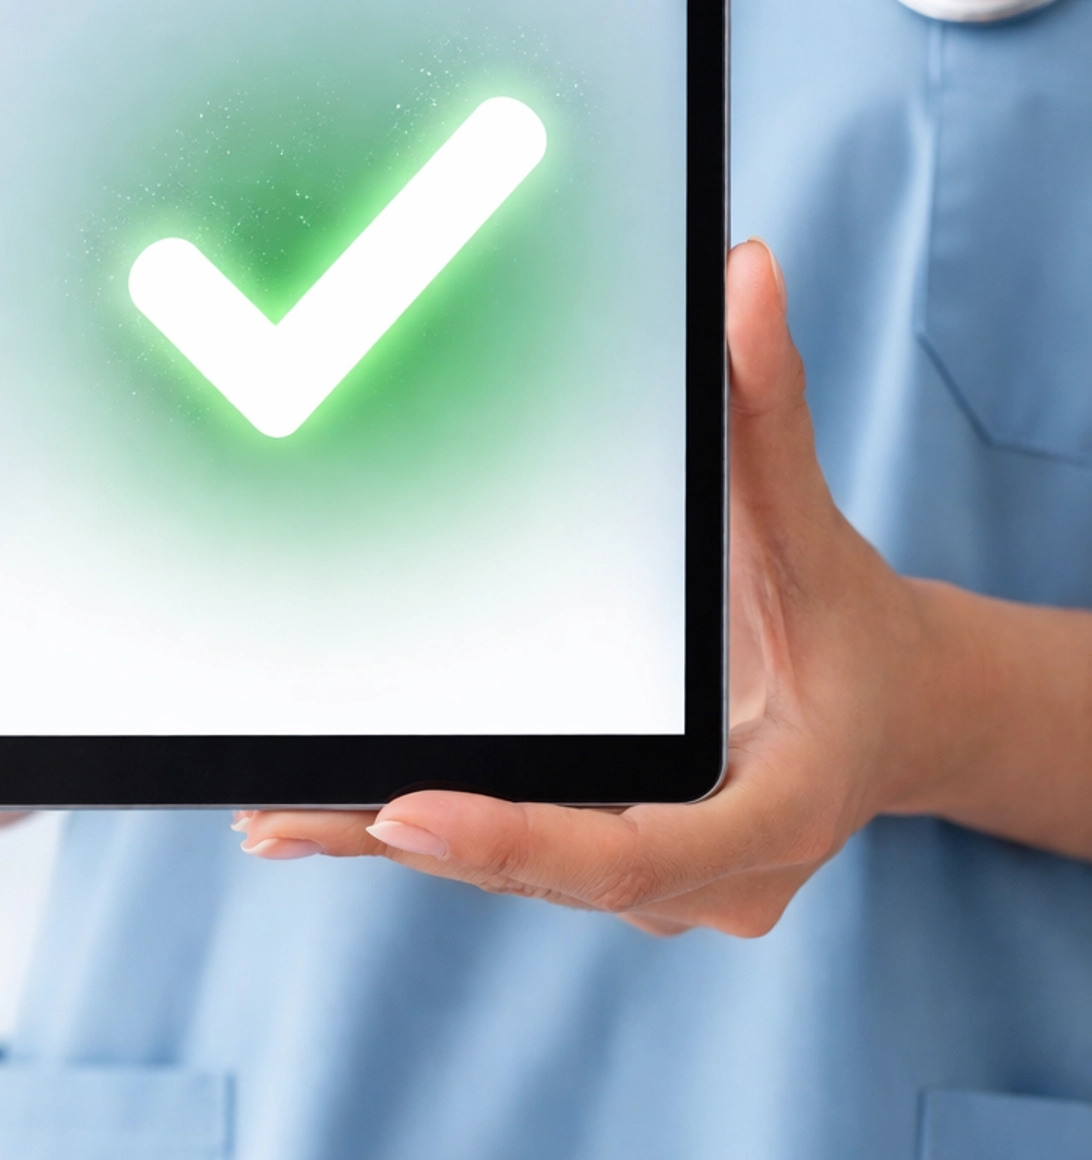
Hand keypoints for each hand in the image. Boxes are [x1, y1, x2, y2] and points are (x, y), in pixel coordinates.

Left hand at [235, 239, 951, 935]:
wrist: (893, 711)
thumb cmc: (849, 621)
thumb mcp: (812, 524)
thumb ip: (770, 411)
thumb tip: (744, 271)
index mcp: (776, 815)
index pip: (636, 855)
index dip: (520, 840)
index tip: (407, 812)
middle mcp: (714, 880)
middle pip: (550, 871)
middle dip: (419, 841)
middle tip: (284, 811)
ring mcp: (662, 888)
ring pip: (515, 875)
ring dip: (390, 844)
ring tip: (267, 816)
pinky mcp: (611, 862)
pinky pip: (512, 856)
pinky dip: (419, 836)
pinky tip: (305, 816)